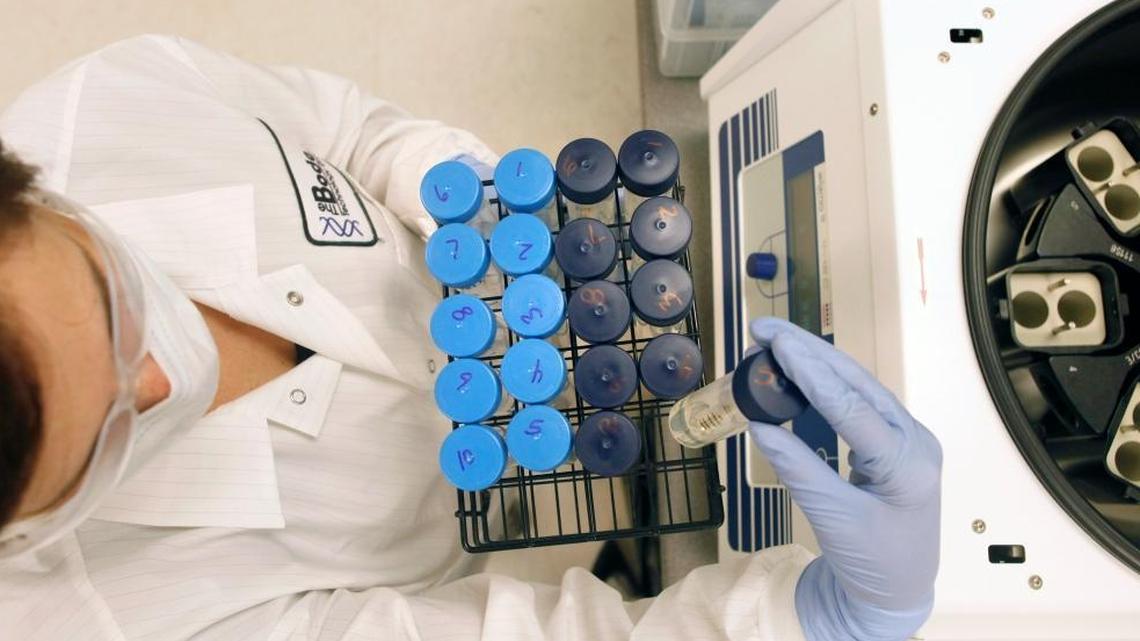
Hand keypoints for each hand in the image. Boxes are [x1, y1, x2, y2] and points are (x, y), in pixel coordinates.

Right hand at [748, 318, 941, 640]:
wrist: (897, 591)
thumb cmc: (872, 561)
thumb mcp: (833, 519)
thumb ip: (798, 469)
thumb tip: (759, 423)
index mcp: (907, 463)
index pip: (852, 406)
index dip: (810, 372)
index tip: (777, 343)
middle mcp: (913, 439)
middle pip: (857, 382)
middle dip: (809, 351)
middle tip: (764, 330)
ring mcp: (907, 438)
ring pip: (858, 386)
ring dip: (815, 362)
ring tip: (773, 344)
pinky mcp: (893, 442)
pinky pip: (857, 402)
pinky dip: (824, 384)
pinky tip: (797, 371)